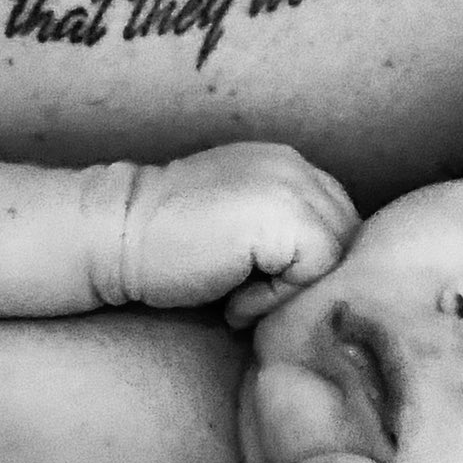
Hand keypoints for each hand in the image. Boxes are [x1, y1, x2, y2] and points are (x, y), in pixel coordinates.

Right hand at [119, 144, 357, 322]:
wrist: (116, 233)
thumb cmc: (164, 245)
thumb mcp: (235, 225)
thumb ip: (280, 231)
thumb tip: (327, 278)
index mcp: (287, 165)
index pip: (337, 223)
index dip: (307, 265)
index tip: (255, 282)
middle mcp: (298, 167)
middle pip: (347, 241)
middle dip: (306, 278)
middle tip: (248, 294)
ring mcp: (295, 187)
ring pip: (336, 259)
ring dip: (290, 289)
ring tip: (237, 294)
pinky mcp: (287, 216)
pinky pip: (317, 272)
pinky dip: (275, 297)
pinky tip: (231, 297)